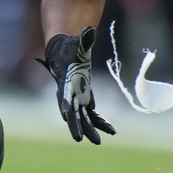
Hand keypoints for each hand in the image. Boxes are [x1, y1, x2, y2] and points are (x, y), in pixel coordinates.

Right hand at [39, 27, 115, 143]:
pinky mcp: (84, 96)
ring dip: (90, 128)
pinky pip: (91, 112)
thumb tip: (88, 30)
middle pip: (72, 113)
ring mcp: (77, 96)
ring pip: (83, 116)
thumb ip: (83, 39)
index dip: (65, 107)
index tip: (66, 117)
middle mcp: (69, 93)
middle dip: (77, 126)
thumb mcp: (77, 43)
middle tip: (80, 139)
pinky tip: (108, 129)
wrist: (63, 51)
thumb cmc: (69, 47)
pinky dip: (99, 120)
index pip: (64, 97)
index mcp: (66, 83)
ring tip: (98, 141)